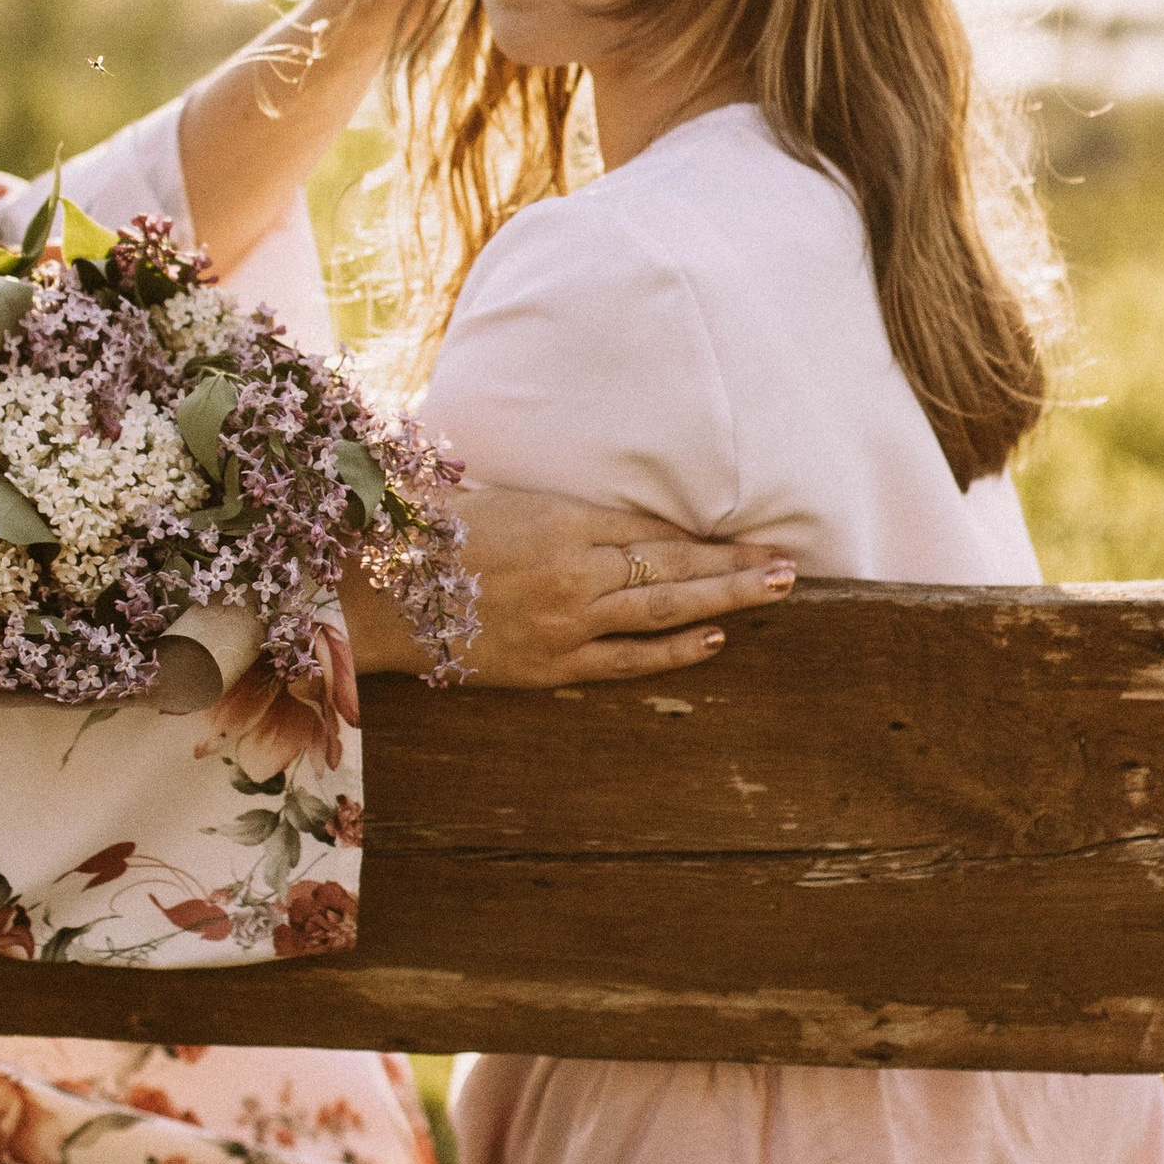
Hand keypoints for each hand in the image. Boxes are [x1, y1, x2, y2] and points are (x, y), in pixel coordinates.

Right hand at [343, 485, 797, 687]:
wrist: (373, 592)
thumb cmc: (430, 533)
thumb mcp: (504, 499)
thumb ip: (564, 512)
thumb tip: (622, 522)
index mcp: (559, 519)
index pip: (652, 528)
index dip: (704, 533)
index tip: (748, 532)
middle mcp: (573, 570)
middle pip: (674, 566)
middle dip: (736, 565)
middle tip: (790, 563)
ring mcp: (565, 622)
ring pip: (663, 610)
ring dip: (724, 600)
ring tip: (773, 591)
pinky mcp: (548, 665)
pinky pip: (624, 659)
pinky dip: (671, 651)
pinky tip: (713, 641)